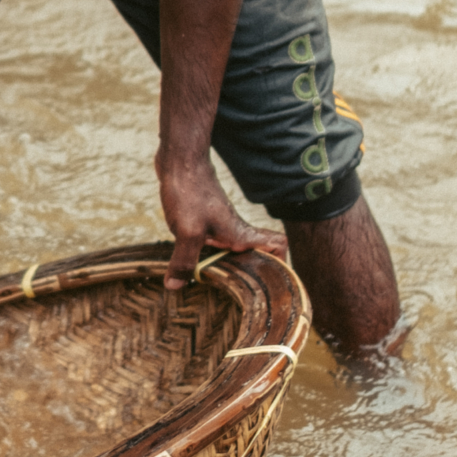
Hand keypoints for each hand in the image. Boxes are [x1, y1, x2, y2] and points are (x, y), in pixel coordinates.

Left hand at [156, 149, 285, 289]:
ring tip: (210, 287)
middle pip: (253, 255)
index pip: (277, 245)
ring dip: (223, 267)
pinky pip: (210, 244)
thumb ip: (184, 261)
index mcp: (240, 233)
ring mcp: (218, 224)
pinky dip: (203, 256)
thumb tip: (175, 286)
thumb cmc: (189, 191)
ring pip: (229, 250)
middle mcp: (234, 230)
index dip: (282, 263)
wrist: (178, 161)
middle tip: (237, 295)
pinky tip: (187, 263)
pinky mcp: (202, 219)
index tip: (273, 283)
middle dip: (249, 274)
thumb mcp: (186, 232)